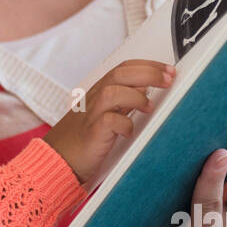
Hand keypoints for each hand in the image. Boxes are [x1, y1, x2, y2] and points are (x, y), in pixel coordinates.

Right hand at [42, 59, 173, 183]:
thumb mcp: (106, 114)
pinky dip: (123, 124)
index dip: (148, 65)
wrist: (58, 160)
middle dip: (148, 73)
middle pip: (121, 74)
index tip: (168, 70)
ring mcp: (91, 115)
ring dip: (135, 96)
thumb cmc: (83, 140)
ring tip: (149, 107)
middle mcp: (94, 99)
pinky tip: (129, 131)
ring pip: (112, 92)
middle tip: (169, 79)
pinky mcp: (91, 133)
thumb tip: (147, 88)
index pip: (124, 68)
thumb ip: (124, 101)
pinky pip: (108, 121)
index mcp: (99, 92)